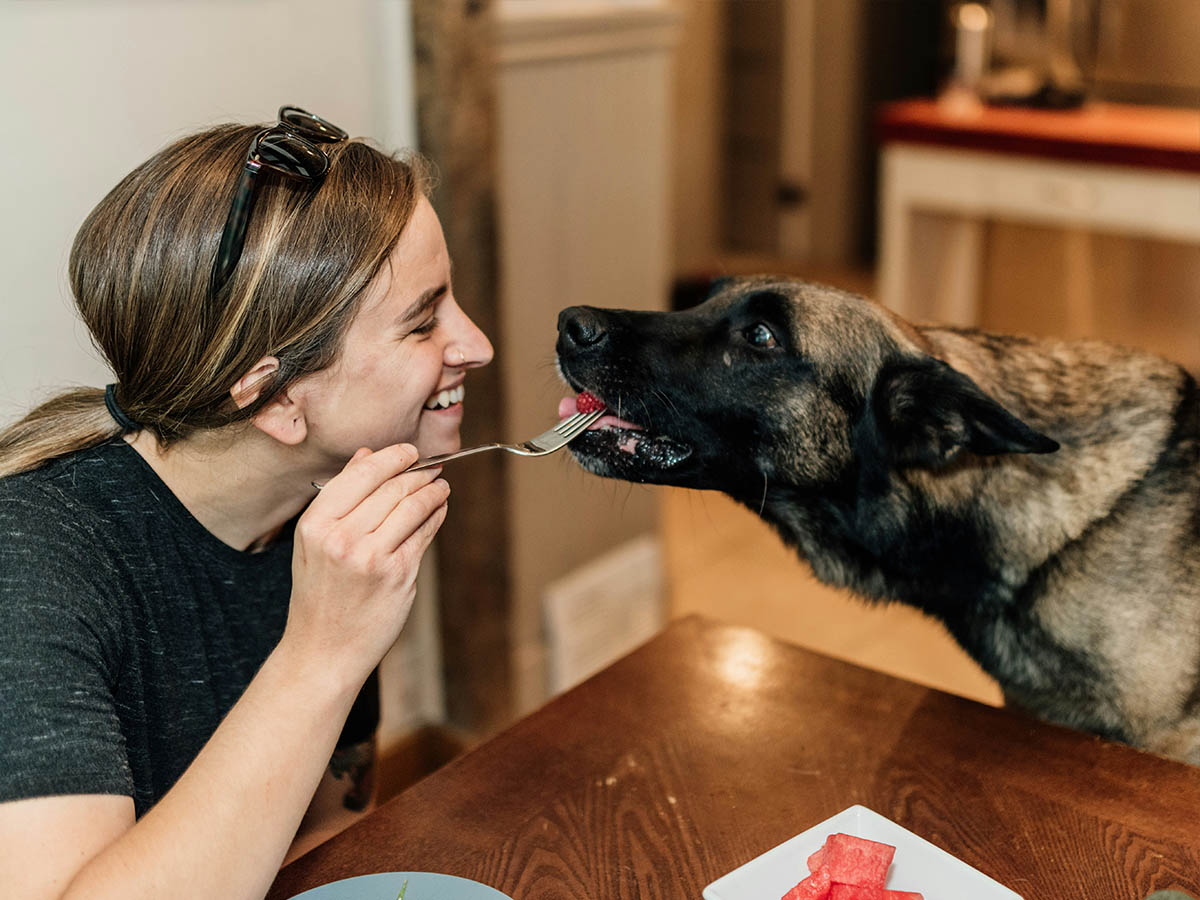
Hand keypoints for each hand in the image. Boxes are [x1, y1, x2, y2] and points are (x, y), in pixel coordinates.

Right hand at [284, 444, 449, 685]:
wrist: (323, 650)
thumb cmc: (319, 595)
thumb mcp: (314, 542)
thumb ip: (339, 497)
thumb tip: (366, 455)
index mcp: (315, 525)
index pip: (361, 474)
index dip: (391, 457)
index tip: (409, 452)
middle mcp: (342, 538)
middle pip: (391, 488)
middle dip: (418, 473)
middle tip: (432, 468)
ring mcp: (372, 558)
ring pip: (413, 506)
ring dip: (433, 491)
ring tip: (441, 486)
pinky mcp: (398, 575)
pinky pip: (424, 534)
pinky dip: (436, 516)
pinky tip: (439, 510)